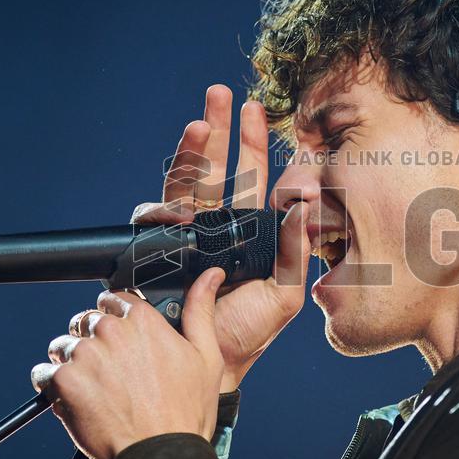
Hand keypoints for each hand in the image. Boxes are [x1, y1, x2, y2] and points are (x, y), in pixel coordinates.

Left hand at [30, 267, 226, 458]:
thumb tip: (210, 276)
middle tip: (109, 370)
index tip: (121, 337)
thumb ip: (200, 308)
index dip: (117, 316)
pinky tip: (74, 400)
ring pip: (63, 346)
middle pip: (86, 320)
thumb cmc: (186, 412)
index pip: (115, 298)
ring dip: (72, 362)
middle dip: (93, 339)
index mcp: (143, 320)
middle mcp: (110, 331)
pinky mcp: (64, 382)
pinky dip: (52, 387)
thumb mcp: (206, 355)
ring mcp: (85, 355)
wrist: (161, 456)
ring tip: (93, 389)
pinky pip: (43, 374)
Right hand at [131, 85, 309, 390]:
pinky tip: (180, 196)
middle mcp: (213, 228)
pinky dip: (165, 201)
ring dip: (193, 150)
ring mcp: (183, 235)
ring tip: (201, 122)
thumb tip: (302, 206)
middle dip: (219, 129)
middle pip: (216, 168)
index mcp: (245, 233)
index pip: (250, 179)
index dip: (253, 145)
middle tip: (222, 93)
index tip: (258, 112)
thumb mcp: (284, 295)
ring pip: (187, 182)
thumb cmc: (244, 335)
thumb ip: (294, 252)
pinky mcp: (156, 248)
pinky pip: (156, 215)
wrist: (203, 364)